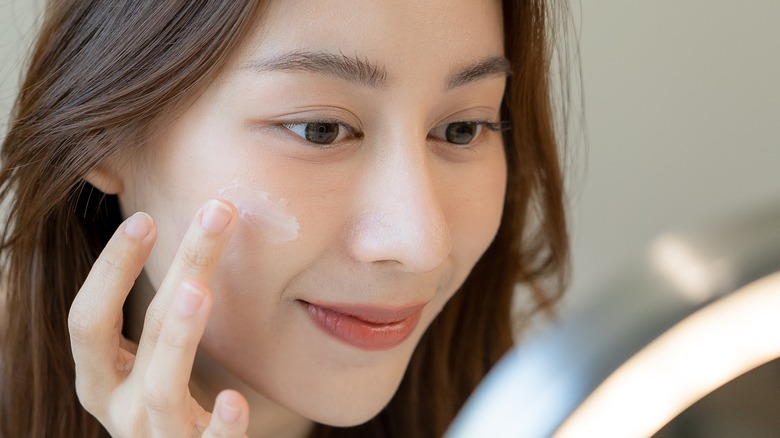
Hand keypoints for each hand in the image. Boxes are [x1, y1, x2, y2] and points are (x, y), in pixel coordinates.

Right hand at [68, 199, 249, 436]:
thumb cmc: (166, 399)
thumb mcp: (148, 359)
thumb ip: (159, 311)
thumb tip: (191, 223)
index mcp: (101, 377)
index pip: (88, 319)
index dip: (111, 269)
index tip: (144, 217)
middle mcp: (119, 407)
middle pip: (144, 332)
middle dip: (180, 267)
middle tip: (216, 214)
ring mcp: (156, 437)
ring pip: (162, 387)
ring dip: (179, 335)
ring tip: (199, 291)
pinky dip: (221, 426)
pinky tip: (234, 400)